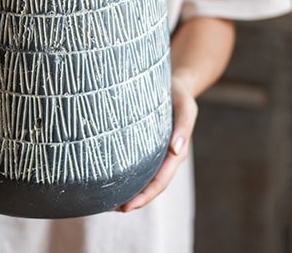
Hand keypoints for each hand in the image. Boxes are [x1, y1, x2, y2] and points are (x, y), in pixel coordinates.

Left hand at [117, 73, 197, 211]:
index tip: (127, 206)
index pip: (160, 181)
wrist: (175, 83)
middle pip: (150, 184)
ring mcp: (155, 150)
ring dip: (129, 190)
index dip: (145, 196)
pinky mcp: (145, 143)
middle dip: (134, 199)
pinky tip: (110, 175)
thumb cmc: (178, 93)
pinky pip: (137, 162)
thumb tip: (176, 151)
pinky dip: (127, 173)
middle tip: (112, 209)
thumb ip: (183, 125)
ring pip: (143, 176)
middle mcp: (165, 155)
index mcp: (175, 151)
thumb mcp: (185, 105)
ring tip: (107, 201)